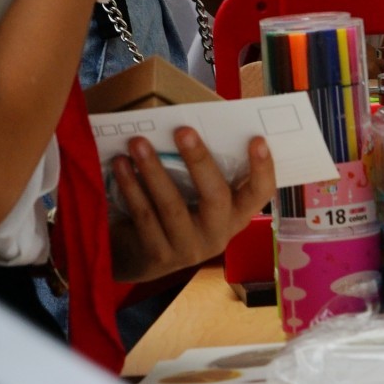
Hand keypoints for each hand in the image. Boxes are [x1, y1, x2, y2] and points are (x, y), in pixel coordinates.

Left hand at [109, 130, 275, 282]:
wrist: (141, 257)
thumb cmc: (177, 209)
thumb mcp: (197, 195)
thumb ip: (203, 170)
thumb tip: (189, 126)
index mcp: (236, 215)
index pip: (259, 194)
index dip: (262, 169)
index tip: (257, 139)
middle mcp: (218, 235)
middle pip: (215, 197)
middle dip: (199, 160)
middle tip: (183, 130)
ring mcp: (189, 249)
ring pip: (172, 206)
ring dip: (153, 170)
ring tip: (138, 142)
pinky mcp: (159, 255)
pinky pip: (145, 216)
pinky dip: (131, 187)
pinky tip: (120, 165)